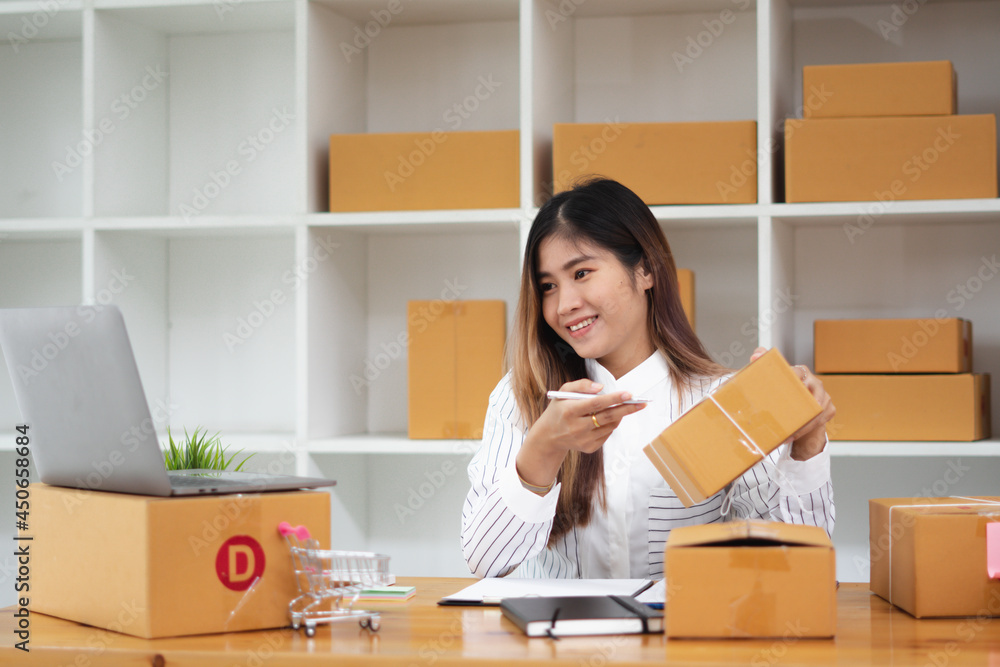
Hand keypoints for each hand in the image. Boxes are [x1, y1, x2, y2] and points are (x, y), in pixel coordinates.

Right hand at [515, 378, 646, 487]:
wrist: (549, 436)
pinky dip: (610, 424)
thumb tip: (601, 388)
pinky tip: (606, 419)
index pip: (595, 404)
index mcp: (569, 411)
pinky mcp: (589, 448)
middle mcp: (576, 427)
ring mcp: (583, 440)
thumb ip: (581, 385)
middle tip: (642, 403)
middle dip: (627, 409)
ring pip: (610, 426)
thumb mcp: (563, 392)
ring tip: (621, 407)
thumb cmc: (559, 409)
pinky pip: (607, 434)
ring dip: (619, 415)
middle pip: (607, 417)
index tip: (628, 394)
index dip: (613, 399)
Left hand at [750, 347, 834, 460]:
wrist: (800, 407)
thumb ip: (761, 361)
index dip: (791, 378)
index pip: (797, 373)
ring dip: (800, 424)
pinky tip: (792, 435)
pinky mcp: (830, 410)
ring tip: (785, 433)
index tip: (787, 385)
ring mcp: (825, 396)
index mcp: (801, 372)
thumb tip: (756, 354)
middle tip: (785, 418)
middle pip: (810, 395)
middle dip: (798, 408)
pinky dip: (805, 430)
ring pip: (815, 412)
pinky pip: (818, 422)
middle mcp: (815, 383)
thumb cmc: (784, 390)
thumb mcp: (772, 376)